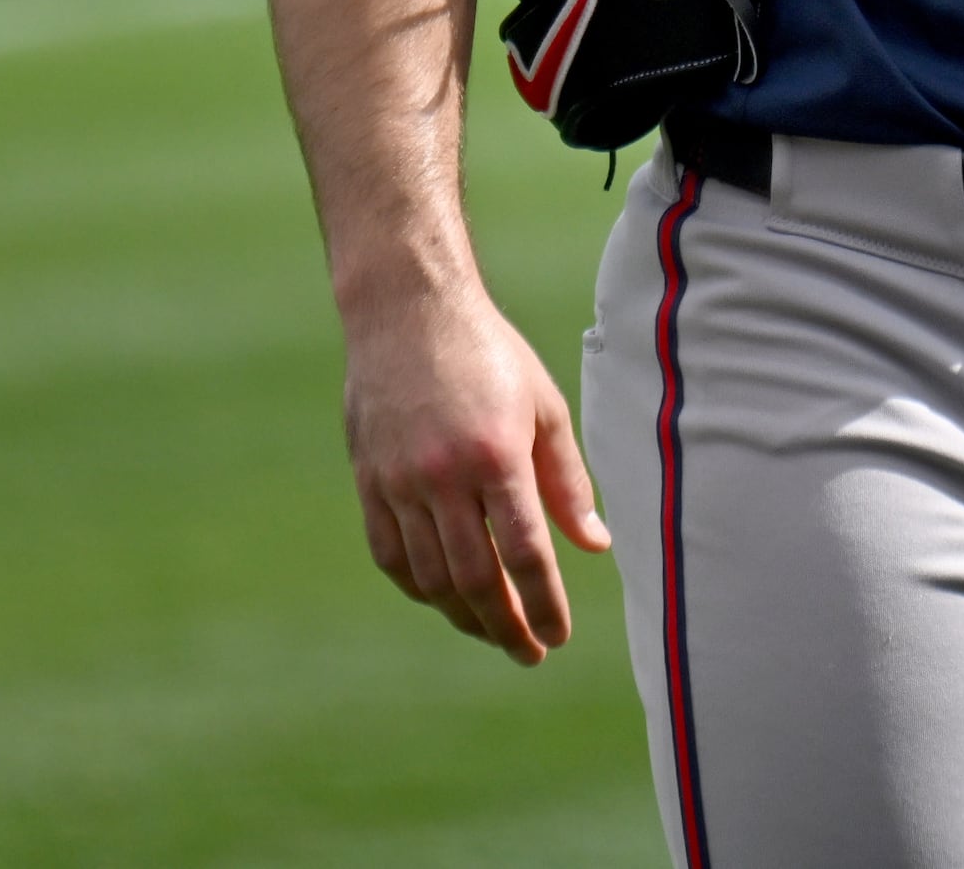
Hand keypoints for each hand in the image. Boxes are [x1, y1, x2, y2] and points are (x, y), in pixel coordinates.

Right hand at [340, 282, 611, 663]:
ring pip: (430, 576)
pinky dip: (418, 587)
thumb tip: (594, 544)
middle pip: (475, 578)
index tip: (557, 636)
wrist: (407, 312)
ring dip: (463, 615)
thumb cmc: (490, 355)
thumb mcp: (544, 406)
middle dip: (505, 626)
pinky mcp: (369, 481)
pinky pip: (390, 554)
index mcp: (497, 454)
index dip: (543, 604)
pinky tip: (443, 598)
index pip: (524, 553)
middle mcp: (444, 475)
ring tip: (493, 630)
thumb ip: (567, 480)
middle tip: (528, 651)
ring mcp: (399, 481)